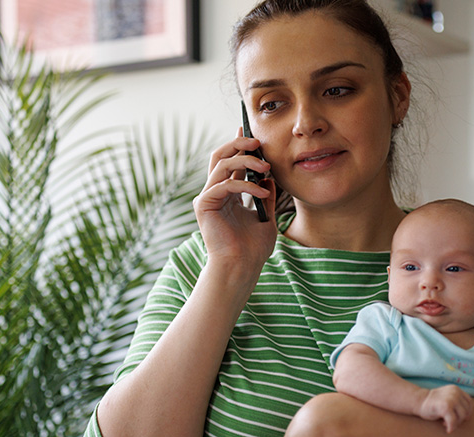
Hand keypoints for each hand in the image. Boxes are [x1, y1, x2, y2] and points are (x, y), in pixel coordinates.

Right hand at [192, 132, 278, 271]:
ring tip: (266, 166)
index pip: (231, 162)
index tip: (251, 131)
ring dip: (245, 161)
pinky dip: (245, 185)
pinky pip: (224, 185)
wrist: (242, 267)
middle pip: (220, 155)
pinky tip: (262, 193)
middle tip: (257, 141)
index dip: (239, 145)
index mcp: (227, 194)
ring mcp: (207, 197)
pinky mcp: (204, 205)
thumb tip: (269, 176)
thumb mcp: (266, 216)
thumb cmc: (253, 248)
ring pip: (222, 165)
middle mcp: (215, 192)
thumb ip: (266, 195)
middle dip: (238, 144)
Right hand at [418, 385, 472, 432]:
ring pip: (462, 417)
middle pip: (466, 411)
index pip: (469, 402)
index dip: (467, 413)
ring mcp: (451, 399)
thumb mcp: (448, 398)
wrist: (418, 401)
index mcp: (456, 389)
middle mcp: (455, 392)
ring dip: (455, 424)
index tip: (460, 418)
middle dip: (460, 420)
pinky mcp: (446, 407)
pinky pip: (453, 421)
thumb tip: (467, 417)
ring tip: (446, 424)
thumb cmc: (433, 403)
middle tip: (450, 422)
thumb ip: (457, 402)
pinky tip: (446, 429)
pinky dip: (451, 427)